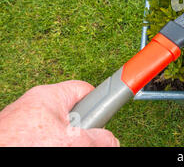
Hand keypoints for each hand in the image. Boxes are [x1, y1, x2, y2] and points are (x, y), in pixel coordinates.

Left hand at [0, 80, 119, 146]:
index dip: (99, 103)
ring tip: (63, 149)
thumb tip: (112, 141)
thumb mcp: (72, 141)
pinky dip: (50, 144)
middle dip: (81, 132)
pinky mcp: (16, 137)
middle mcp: (35, 106)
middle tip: (81, 143)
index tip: (109, 114)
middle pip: (73, 116)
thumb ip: (99, 138)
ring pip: (57, 132)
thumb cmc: (19, 144)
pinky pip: (41, 139)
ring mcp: (23, 124)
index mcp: (49, 96)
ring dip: (65, 142)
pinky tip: (51, 150)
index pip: (85, 90)